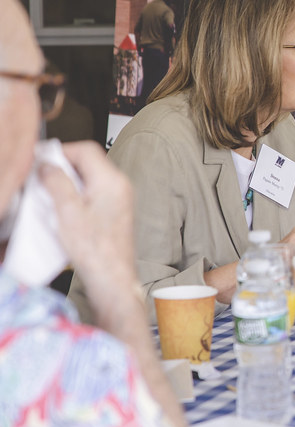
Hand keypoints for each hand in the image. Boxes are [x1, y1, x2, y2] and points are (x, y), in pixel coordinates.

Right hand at [39, 141, 136, 304]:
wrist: (112, 277)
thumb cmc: (95, 250)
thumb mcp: (68, 212)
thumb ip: (57, 183)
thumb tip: (47, 164)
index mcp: (112, 181)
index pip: (87, 149)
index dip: (61, 151)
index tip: (42, 161)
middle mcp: (120, 186)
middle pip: (88, 162)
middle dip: (62, 166)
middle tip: (42, 178)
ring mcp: (120, 198)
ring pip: (89, 177)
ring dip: (68, 181)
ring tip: (50, 194)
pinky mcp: (115, 210)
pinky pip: (93, 192)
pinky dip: (76, 193)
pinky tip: (62, 207)